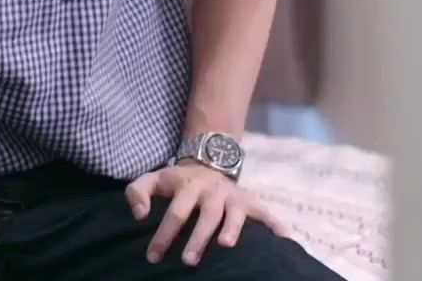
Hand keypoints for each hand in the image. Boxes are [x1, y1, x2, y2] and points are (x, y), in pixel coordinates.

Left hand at [124, 163, 288, 266]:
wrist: (209, 161)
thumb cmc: (176, 181)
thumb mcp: (153, 179)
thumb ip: (137, 193)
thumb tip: (139, 215)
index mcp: (186, 185)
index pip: (175, 212)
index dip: (163, 235)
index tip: (153, 257)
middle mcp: (211, 191)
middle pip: (206, 216)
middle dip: (197, 238)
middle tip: (188, 261)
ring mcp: (232, 196)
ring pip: (234, 214)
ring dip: (232, 229)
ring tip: (225, 246)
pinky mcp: (250, 202)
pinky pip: (266, 213)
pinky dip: (276, 225)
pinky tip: (285, 238)